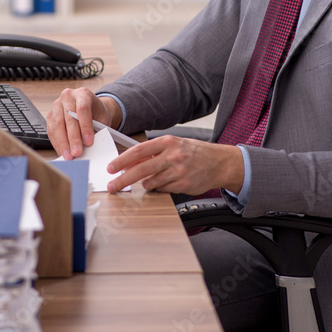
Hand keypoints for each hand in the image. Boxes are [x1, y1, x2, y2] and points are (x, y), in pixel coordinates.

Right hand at [47, 87, 119, 159]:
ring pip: (57, 125)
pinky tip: (62, 152)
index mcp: (83, 94)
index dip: (85, 127)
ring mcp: (57, 105)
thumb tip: (89, 146)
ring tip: (69, 155)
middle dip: (73, 138)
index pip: (83, 109)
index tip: (88, 142)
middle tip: (77, 152)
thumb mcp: (103, 119)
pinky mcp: (50, 115)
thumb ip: (98, 129)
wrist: (91, 108)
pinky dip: (57, 143)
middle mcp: (68, 96)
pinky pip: (51, 130)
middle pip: (69, 118)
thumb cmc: (97, 113)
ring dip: (63, 143)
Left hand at [104, 135, 244, 194]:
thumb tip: (131, 162)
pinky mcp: (183, 185)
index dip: (122, 160)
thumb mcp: (174, 145)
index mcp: (168, 142)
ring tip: (151, 179)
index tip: (111, 167)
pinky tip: (166, 182)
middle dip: (123, 179)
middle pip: (141, 169)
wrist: (220, 162)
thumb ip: (153, 153)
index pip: (139, 151)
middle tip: (112, 185)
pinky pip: (162, 189)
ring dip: (146, 183)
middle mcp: (172, 156)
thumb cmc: (194, 152)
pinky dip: (159, 187)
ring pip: (151, 182)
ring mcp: (178, 171)